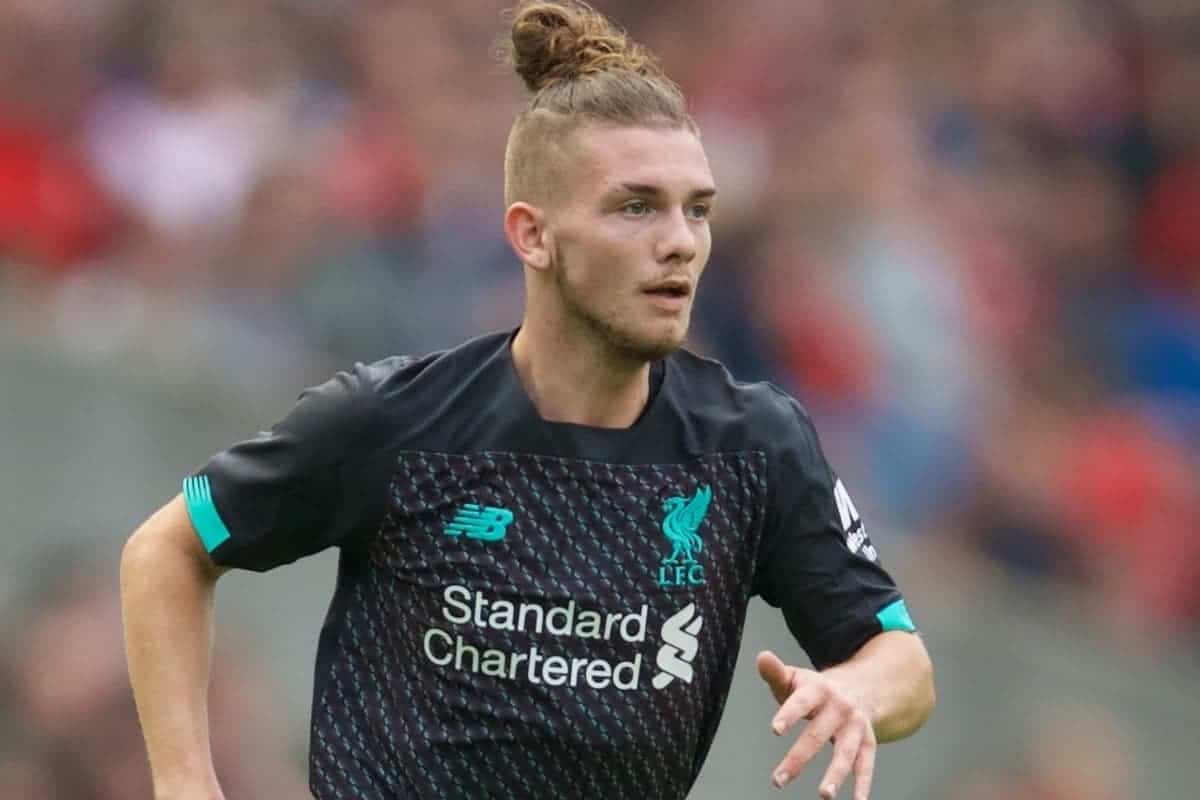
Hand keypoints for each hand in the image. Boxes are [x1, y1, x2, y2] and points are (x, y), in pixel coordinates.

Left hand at [756, 650, 875, 799]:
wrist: (861, 687)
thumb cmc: (816, 689)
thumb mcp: (796, 678)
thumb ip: (775, 672)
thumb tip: (762, 657)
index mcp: (819, 689)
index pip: (802, 701)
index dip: (789, 714)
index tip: (775, 729)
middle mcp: (840, 707)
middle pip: (818, 734)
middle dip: (798, 758)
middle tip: (778, 780)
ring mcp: (856, 726)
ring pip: (846, 752)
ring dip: (836, 775)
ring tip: (824, 795)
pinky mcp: (869, 742)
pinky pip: (866, 764)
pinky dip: (863, 784)